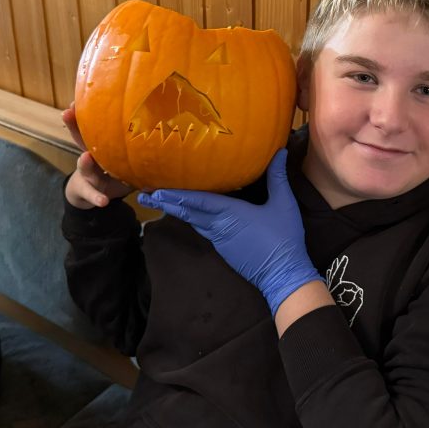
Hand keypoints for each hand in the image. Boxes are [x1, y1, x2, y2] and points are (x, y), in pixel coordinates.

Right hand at [62, 103, 133, 208]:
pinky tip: (102, 201)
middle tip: (67, 114)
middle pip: (80, 141)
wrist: (95, 195)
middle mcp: (91, 158)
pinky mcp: (91, 194)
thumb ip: (136, 143)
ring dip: (86, 164)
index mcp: (99, 145)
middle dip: (74, 127)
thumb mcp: (120, 154)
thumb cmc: (113, 169)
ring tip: (86, 158)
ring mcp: (89, 176)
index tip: (75, 100)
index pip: (90, 126)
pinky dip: (97, 198)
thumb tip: (164, 125)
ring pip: (85, 169)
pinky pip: (94, 196)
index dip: (83, 113)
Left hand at [139, 149, 320, 313]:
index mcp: (231, 213)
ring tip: (159, 201)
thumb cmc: (284, 238)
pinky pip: (202, 230)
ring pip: (193, 222)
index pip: (198, 201)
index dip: (176, 194)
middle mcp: (219, 226)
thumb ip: (278, 177)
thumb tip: (280, 152)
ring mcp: (219, 240)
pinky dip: (191, 219)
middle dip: (165, 202)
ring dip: (175, 211)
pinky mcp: (223, 249)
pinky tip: (188, 214)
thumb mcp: (284, 204)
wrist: (283, 275)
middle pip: (187, 212)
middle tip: (144, 194)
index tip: (156, 190)